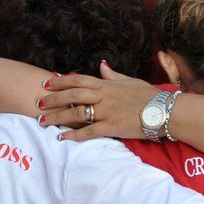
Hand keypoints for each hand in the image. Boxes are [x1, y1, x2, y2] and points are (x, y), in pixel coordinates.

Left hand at [39, 63, 161, 139]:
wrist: (165, 111)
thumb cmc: (149, 96)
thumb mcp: (131, 81)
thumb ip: (113, 76)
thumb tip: (102, 66)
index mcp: (108, 85)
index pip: (79, 80)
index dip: (61, 81)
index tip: (47, 83)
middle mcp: (104, 97)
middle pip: (72, 95)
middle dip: (53, 99)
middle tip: (38, 103)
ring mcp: (107, 112)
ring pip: (76, 113)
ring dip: (57, 117)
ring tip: (42, 121)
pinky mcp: (112, 127)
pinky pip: (89, 131)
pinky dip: (74, 134)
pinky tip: (61, 137)